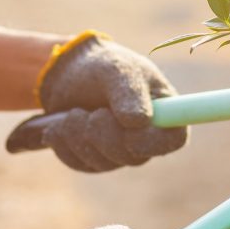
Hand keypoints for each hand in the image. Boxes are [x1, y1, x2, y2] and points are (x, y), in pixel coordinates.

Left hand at [38, 35, 187, 170]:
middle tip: (87, 113)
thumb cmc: (103, 65)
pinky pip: (81, 163)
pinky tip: (56, 128)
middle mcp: (147, 136)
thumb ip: (130, 92)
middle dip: (104, 135)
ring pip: (103, 162)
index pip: (173, 139)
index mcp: (165, 112)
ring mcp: (121, 151)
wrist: (70, 72)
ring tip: (70, 114)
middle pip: (134, 157)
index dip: (152, 141)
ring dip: (79, 137)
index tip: (129, 127)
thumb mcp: (117, 69)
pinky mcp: (95, 159)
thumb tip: (138, 122)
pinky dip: (65, 145)